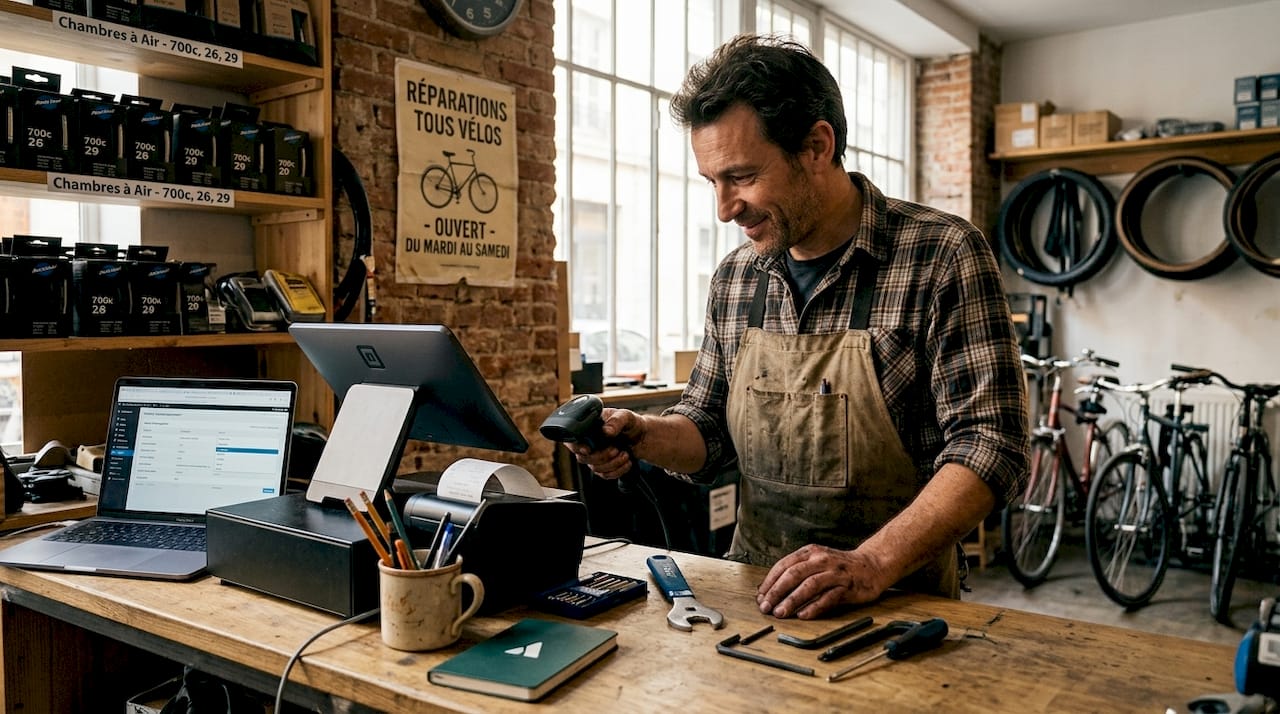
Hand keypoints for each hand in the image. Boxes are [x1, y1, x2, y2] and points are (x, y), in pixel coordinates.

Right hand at [567, 408, 643, 479]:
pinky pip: (605, 475)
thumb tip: (606, 431)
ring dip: (613, 464)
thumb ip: (616, 421)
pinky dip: (618, 471)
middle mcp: (589, 443)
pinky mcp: (604, 467)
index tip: (588, 449)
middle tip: (616, 449)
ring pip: (595, 468)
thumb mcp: (626, 416)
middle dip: (602, 456)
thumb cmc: (630, 423)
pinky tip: (627, 462)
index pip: (573, 440)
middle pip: (583, 458)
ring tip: (626, 454)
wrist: (642, 437)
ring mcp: (595, 456)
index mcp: (589, 428)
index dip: (578, 447)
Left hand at [756, 544, 890, 618]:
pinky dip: (814, 607)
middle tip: (765, 606)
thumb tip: (771, 590)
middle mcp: (821, 560)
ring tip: (780, 612)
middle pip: (793, 574)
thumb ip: (797, 571)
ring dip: (792, 600)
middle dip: (776, 592)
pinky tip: (803, 615)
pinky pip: (828, 598)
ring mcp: (835, 573)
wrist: (872, 565)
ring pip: (809, 585)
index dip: (770, 581)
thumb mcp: (816, 561)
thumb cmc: (840, 566)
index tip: (760, 596)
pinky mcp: (847, 587)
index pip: (784, 565)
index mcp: (810, 552)